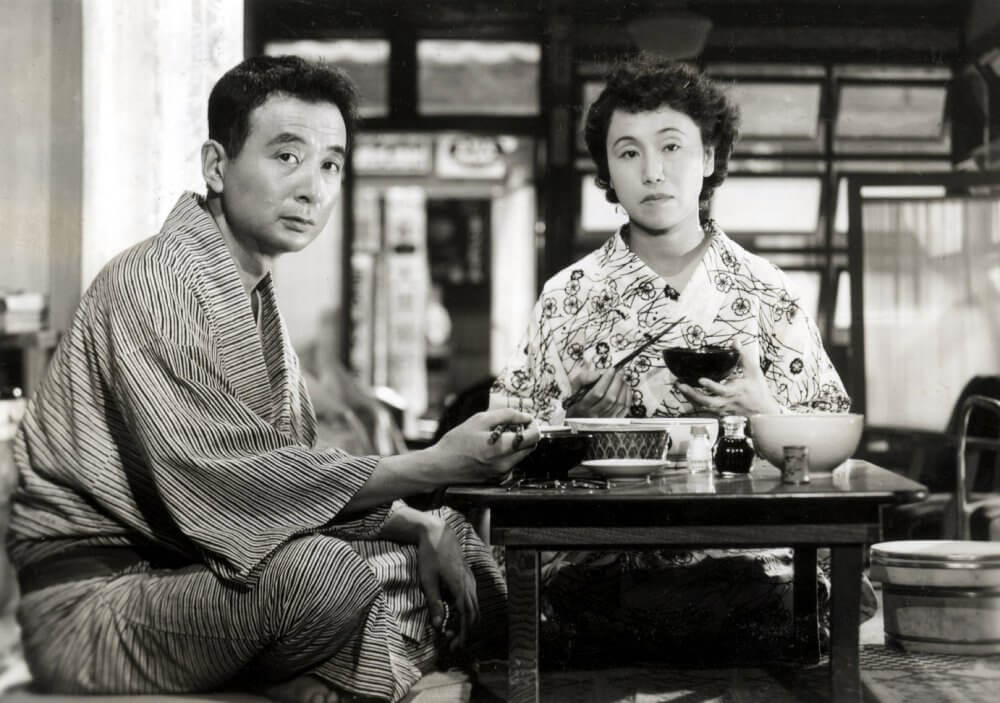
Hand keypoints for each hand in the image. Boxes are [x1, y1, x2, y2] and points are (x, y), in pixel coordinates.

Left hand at [417, 516, 478, 651]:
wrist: (438, 533)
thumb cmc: (430, 556)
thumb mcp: (428, 580)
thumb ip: (434, 603)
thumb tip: (439, 625)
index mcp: (460, 587)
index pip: (467, 616)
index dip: (463, 633)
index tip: (456, 645)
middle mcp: (469, 584)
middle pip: (474, 614)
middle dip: (466, 631)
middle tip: (453, 643)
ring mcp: (470, 579)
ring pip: (475, 606)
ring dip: (466, 621)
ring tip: (453, 631)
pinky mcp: (468, 576)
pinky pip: (472, 598)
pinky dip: (467, 610)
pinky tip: (456, 613)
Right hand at [432, 408, 539, 482]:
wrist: (440, 467)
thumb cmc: (456, 443)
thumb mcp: (479, 420)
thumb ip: (505, 415)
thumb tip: (524, 416)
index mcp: (501, 449)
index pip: (533, 437)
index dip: (533, 426)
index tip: (526, 420)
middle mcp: (505, 464)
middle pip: (530, 447)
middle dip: (526, 434)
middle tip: (513, 425)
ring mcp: (501, 474)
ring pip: (521, 455)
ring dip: (517, 444)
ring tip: (500, 436)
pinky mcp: (497, 479)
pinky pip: (511, 463)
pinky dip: (508, 454)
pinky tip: (492, 448)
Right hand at [564, 358, 630, 416]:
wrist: (578, 416)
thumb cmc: (577, 399)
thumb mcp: (574, 387)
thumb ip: (584, 378)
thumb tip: (600, 373)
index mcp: (582, 406)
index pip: (597, 393)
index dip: (606, 380)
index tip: (611, 369)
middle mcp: (594, 415)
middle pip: (610, 398)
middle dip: (617, 382)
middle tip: (620, 371)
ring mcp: (605, 420)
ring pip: (619, 404)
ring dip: (623, 389)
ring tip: (623, 379)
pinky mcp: (613, 421)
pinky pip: (625, 409)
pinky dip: (628, 397)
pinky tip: (626, 388)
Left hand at [676, 342, 781, 416]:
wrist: (763, 413)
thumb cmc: (758, 392)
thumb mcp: (754, 372)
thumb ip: (743, 356)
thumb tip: (736, 342)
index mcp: (735, 391)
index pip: (721, 390)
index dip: (711, 386)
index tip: (701, 380)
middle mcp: (726, 402)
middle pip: (706, 401)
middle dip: (692, 394)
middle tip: (680, 385)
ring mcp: (721, 409)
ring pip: (702, 406)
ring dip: (689, 397)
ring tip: (679, 387)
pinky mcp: (718, 412)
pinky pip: (703, 409)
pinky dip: (693, 401)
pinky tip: (686, 394)